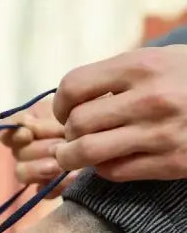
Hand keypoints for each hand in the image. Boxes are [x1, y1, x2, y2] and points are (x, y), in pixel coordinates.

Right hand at [0, 99, 77, 195]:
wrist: (108, 134)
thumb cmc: (85, 115)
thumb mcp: (66, 108)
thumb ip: (43, 118)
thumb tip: (26, 128)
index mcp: (25, 127)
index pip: (4, 131)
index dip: (11, 133)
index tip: (27, 134)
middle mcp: (24, 149)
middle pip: (17, 153)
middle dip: (38, 149)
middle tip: (59, 145)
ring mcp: (34, 170)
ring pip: (21, 173)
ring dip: (39, 168)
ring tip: (61, 165)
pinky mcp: (49, 187)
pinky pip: (44, 191)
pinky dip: (57, 185)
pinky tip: (74, 177)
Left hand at [53, 45, 186, 180]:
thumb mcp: (160, 60)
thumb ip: (119, 75)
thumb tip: (71, 98)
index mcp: (142, 66)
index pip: (74, 86)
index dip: (59, 103)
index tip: (64, 111)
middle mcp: (150, 99)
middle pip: (77, 123)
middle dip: (66, 134)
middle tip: (71, 137)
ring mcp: (161, 134)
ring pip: (89, 152)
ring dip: (73, 157)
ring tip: (73, 156)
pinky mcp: (172, 164)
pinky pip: (115, 171)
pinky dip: (103, 169)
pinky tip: (109, 161)